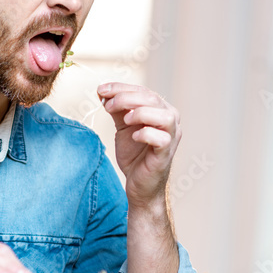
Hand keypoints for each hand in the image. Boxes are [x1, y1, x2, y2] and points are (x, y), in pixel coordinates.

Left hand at [97, 83, 180, 208]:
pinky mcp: (166, 154)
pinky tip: (134, 137)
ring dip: (141, 113)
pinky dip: (147, 134)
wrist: (138, 185)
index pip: (143, 91)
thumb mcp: (123, 127)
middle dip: (126, 98)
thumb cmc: (134, 155)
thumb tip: (102, 91)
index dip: (121, 88)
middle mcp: (170, 120)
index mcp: (161, 110)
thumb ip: (117, 109)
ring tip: (125, 120)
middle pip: (152, 99)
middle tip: (108, 105)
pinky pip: (162, 139)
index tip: (101, 90)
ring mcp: (171, 137)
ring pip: (163, 115)